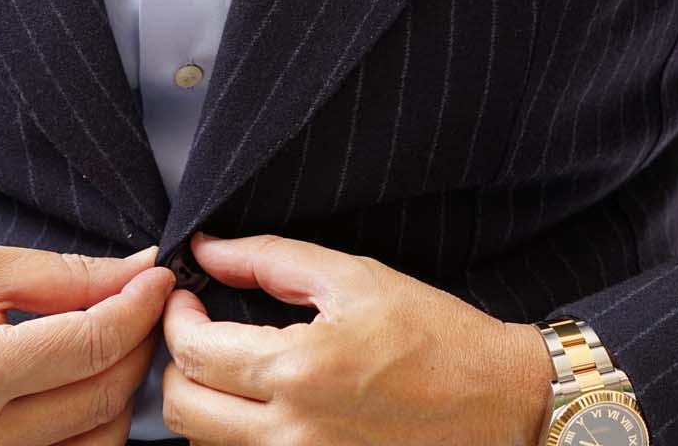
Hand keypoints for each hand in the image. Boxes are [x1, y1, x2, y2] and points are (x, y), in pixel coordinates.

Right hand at [0, 241, 175, 445]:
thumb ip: (62, 275)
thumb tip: (135, 271)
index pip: (92, 344)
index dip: (139, 304)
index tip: (157, 277)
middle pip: (104, 396)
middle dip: (137, 343)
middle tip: (138, 304)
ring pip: (98, 443)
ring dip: (119, 391)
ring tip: (107, 347)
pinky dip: (88, 430)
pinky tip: (81, 391)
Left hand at [159, 232, 556, 444]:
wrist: (500, 402)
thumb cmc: (437, 337)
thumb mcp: (355, 277)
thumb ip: (270, 259)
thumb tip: (208, 250)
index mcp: (299, 371)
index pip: (194, 352)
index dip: (177, 318)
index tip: (188, 299)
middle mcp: (293, 433)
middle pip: (183, 409)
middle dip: (178, 364)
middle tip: (201, 333)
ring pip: (207, 444)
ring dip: (205, 402)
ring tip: (231, 367)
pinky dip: (237, 436)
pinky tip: (263, 406)